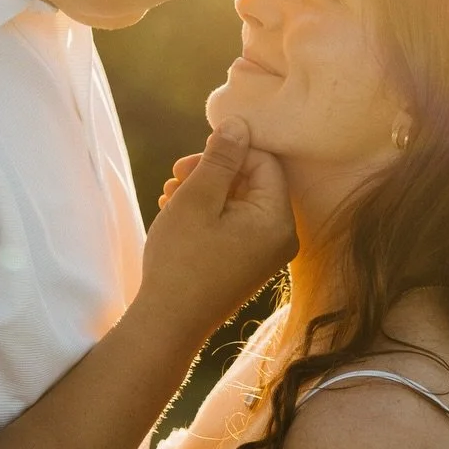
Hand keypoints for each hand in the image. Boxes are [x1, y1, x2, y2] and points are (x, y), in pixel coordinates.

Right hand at [140, 119, 296, 338]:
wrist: (168, 323)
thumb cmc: (181, 261)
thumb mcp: (197, 199)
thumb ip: (220, 158)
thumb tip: (238, 124)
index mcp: (277, 220)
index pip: (263, 162)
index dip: (227, 153)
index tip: (189, 163)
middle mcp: (280, 237)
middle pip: (252, 180)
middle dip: (213, 172)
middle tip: (175, 176)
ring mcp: (265, 253)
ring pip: (239, 201)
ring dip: (205, 191)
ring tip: (170, 196)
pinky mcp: (248, 263)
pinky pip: (235, 224)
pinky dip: (208, 213)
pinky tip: (177, 213)